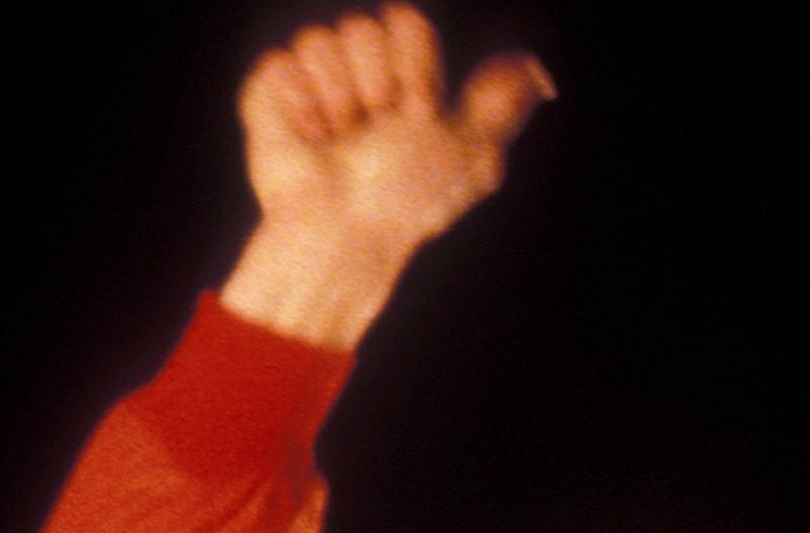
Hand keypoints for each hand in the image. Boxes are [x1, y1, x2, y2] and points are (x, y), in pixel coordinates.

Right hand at [221, 10, 551, 348]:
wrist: (346, 233)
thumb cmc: (406, 199)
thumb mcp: (471, 152)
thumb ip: (501, 104)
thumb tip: (540, 74)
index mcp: (401, 69)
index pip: (407, 21)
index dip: (414, 71)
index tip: (416, 116)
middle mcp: (357, 66)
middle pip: (363, 26)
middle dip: (376, 89)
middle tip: (374, 132)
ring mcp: (312, 75)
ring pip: (320, 39)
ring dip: (338, 103)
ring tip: (339, 141)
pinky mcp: (270, 90)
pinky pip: (280, 63)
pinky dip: (299, 109)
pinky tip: (310, 141)